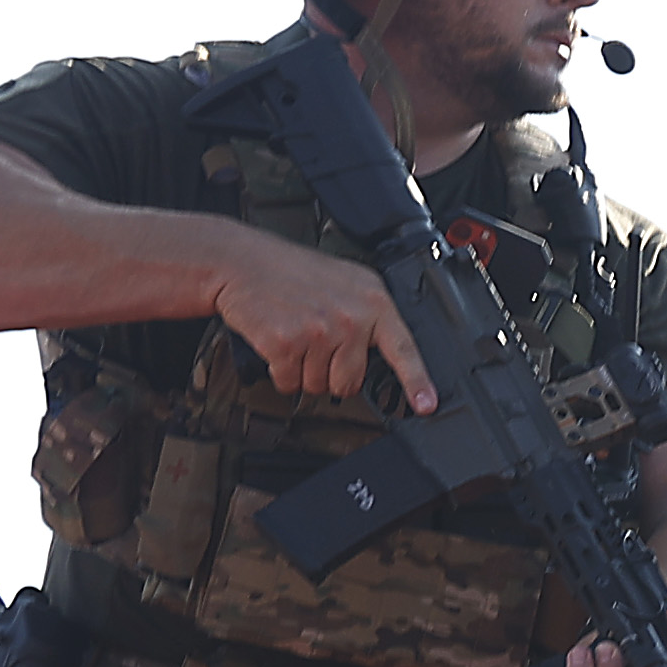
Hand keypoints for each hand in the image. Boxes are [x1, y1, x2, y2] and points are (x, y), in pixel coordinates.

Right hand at [209, 233, 434, 410]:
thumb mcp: (347, 281)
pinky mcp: (286, 343)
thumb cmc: (291, 271)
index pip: (404, 349)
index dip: (417, 382)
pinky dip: (279, 372)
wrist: (240, 261)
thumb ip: (370, 314)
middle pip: (350, 382)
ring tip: (294, 337)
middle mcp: (351, 318)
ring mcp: (320, 332)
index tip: (426, 405)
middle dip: (330, 374)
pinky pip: (289, 383)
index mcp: (373, 301)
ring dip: (302, 371)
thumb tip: (384, 352)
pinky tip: (276, 344)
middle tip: (314, 345)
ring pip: (318, 385)